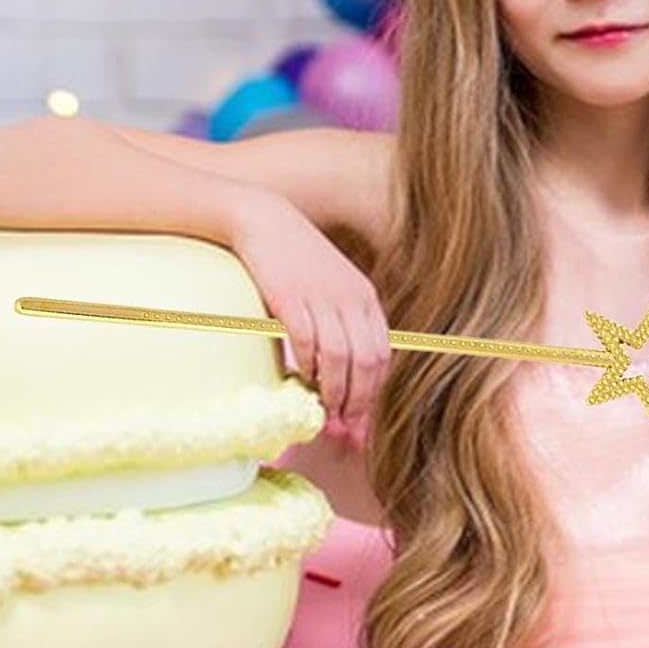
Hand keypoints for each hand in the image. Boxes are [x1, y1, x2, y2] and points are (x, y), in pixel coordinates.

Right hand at [229, 190, 391, 449]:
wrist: (265, 222)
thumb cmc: (295, 261)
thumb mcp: (330, 289)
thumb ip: (340, 324)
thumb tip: (337, 373)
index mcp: (366, 298)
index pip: (383, 355)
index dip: (374, 392)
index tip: (361, 418)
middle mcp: (351, 299)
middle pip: (367, 362)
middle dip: (357, 400)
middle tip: (343, 425)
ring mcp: (323, 298)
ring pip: (340, 358)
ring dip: (333, 391)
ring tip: (324, 410)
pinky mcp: (292, 298)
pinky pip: (308, 342)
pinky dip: (307, 367)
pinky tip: (302, 379)